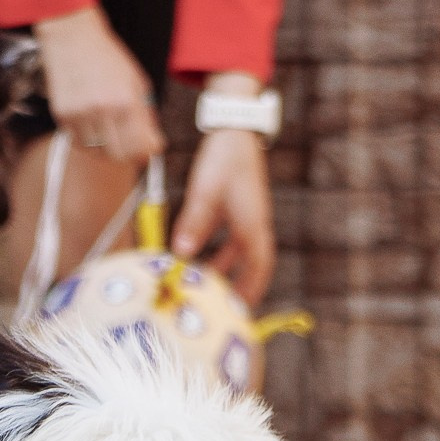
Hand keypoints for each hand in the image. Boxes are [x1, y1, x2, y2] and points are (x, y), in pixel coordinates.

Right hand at [32, 7, 163, 164]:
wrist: (73, 39)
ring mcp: (80, 115)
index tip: (150, 149)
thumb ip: (144, 113)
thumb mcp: (136, 81)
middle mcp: (102, 111)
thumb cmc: (107, 58)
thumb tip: (151, 142)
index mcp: (126, 101)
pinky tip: (94, 127)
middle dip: (128, 155)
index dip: (148, 152)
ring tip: (112, 133)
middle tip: (132, 147)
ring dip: (107, 148)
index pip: (140, 145)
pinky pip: (78, 142)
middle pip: (118, 155)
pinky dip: (88, 141)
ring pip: (97, 152)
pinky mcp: (62, 116)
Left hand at [173, 127, 274, 303]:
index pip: (259, 267)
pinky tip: (194, 260)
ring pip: (237, 254)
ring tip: (200, 289)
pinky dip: (216, 254)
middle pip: (250, 266)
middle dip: (236, 288)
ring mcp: (246, 216)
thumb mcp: (205, 191)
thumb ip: (194, 223)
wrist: (234, 129)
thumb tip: (181, 255)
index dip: (250, 290)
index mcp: (253, 224)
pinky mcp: (236, 209)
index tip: (238, 311)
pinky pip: (229, 241)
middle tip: (217, 308)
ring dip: (221, 272)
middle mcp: (254, 224)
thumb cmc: (223, 158)